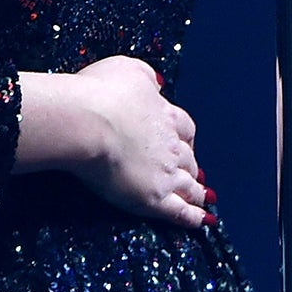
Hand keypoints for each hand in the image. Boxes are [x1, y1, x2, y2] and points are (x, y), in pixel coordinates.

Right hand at [17, 57, 213, 228]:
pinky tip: (203, 222)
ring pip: (189, 184)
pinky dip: (194, 217)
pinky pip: (180, 211)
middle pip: (189, 158)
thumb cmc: (99, 92)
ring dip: (198, 192)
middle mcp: (171, 145)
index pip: (185, 128)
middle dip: (192, 166)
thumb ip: (147, 77)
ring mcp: (164, 173)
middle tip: (195, 174)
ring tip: (204, 200)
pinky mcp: (153, 198)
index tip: (185, 142)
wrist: (86, 120)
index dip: (185, 137)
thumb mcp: (128, 69)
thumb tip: (158, 84)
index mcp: (165, 114)